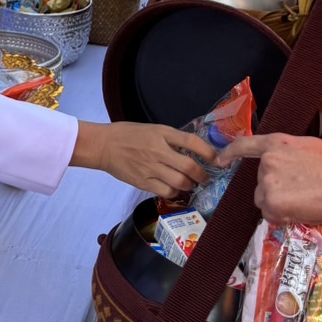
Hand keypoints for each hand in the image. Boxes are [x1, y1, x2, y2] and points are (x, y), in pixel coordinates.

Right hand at [73, 121, 214, 197]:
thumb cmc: (128, 134)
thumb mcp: (153, 129)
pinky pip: (166, 191)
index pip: (192, 142)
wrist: (104, 145)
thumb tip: (194, 151)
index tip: (217, 159)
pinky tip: (175, 189)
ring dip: (191, 185)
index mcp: (162, 134)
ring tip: (191, 184)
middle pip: (189, 167)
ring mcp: (150, 167)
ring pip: (180, 182)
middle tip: (205, 177)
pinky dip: (176, 192)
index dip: (209, 152)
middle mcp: (158, 150)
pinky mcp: (143, 182)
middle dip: (203, 175)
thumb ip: (172, 139)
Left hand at [218, 134, 321, 223]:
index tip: (219, 160)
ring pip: (264, 200)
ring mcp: (267, 183)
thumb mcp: (309, 147)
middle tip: (303, 191)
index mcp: (276, 143)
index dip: (230, 152)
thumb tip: (282, 163)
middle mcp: (267, 162)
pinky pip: (271, 216)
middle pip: (260, 182)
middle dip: (275, 190)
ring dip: (278, 204)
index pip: (245, 145)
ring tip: (305, 201)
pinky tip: (303, 210)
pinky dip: (283, 217)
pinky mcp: (271, 203)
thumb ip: (288, 153)